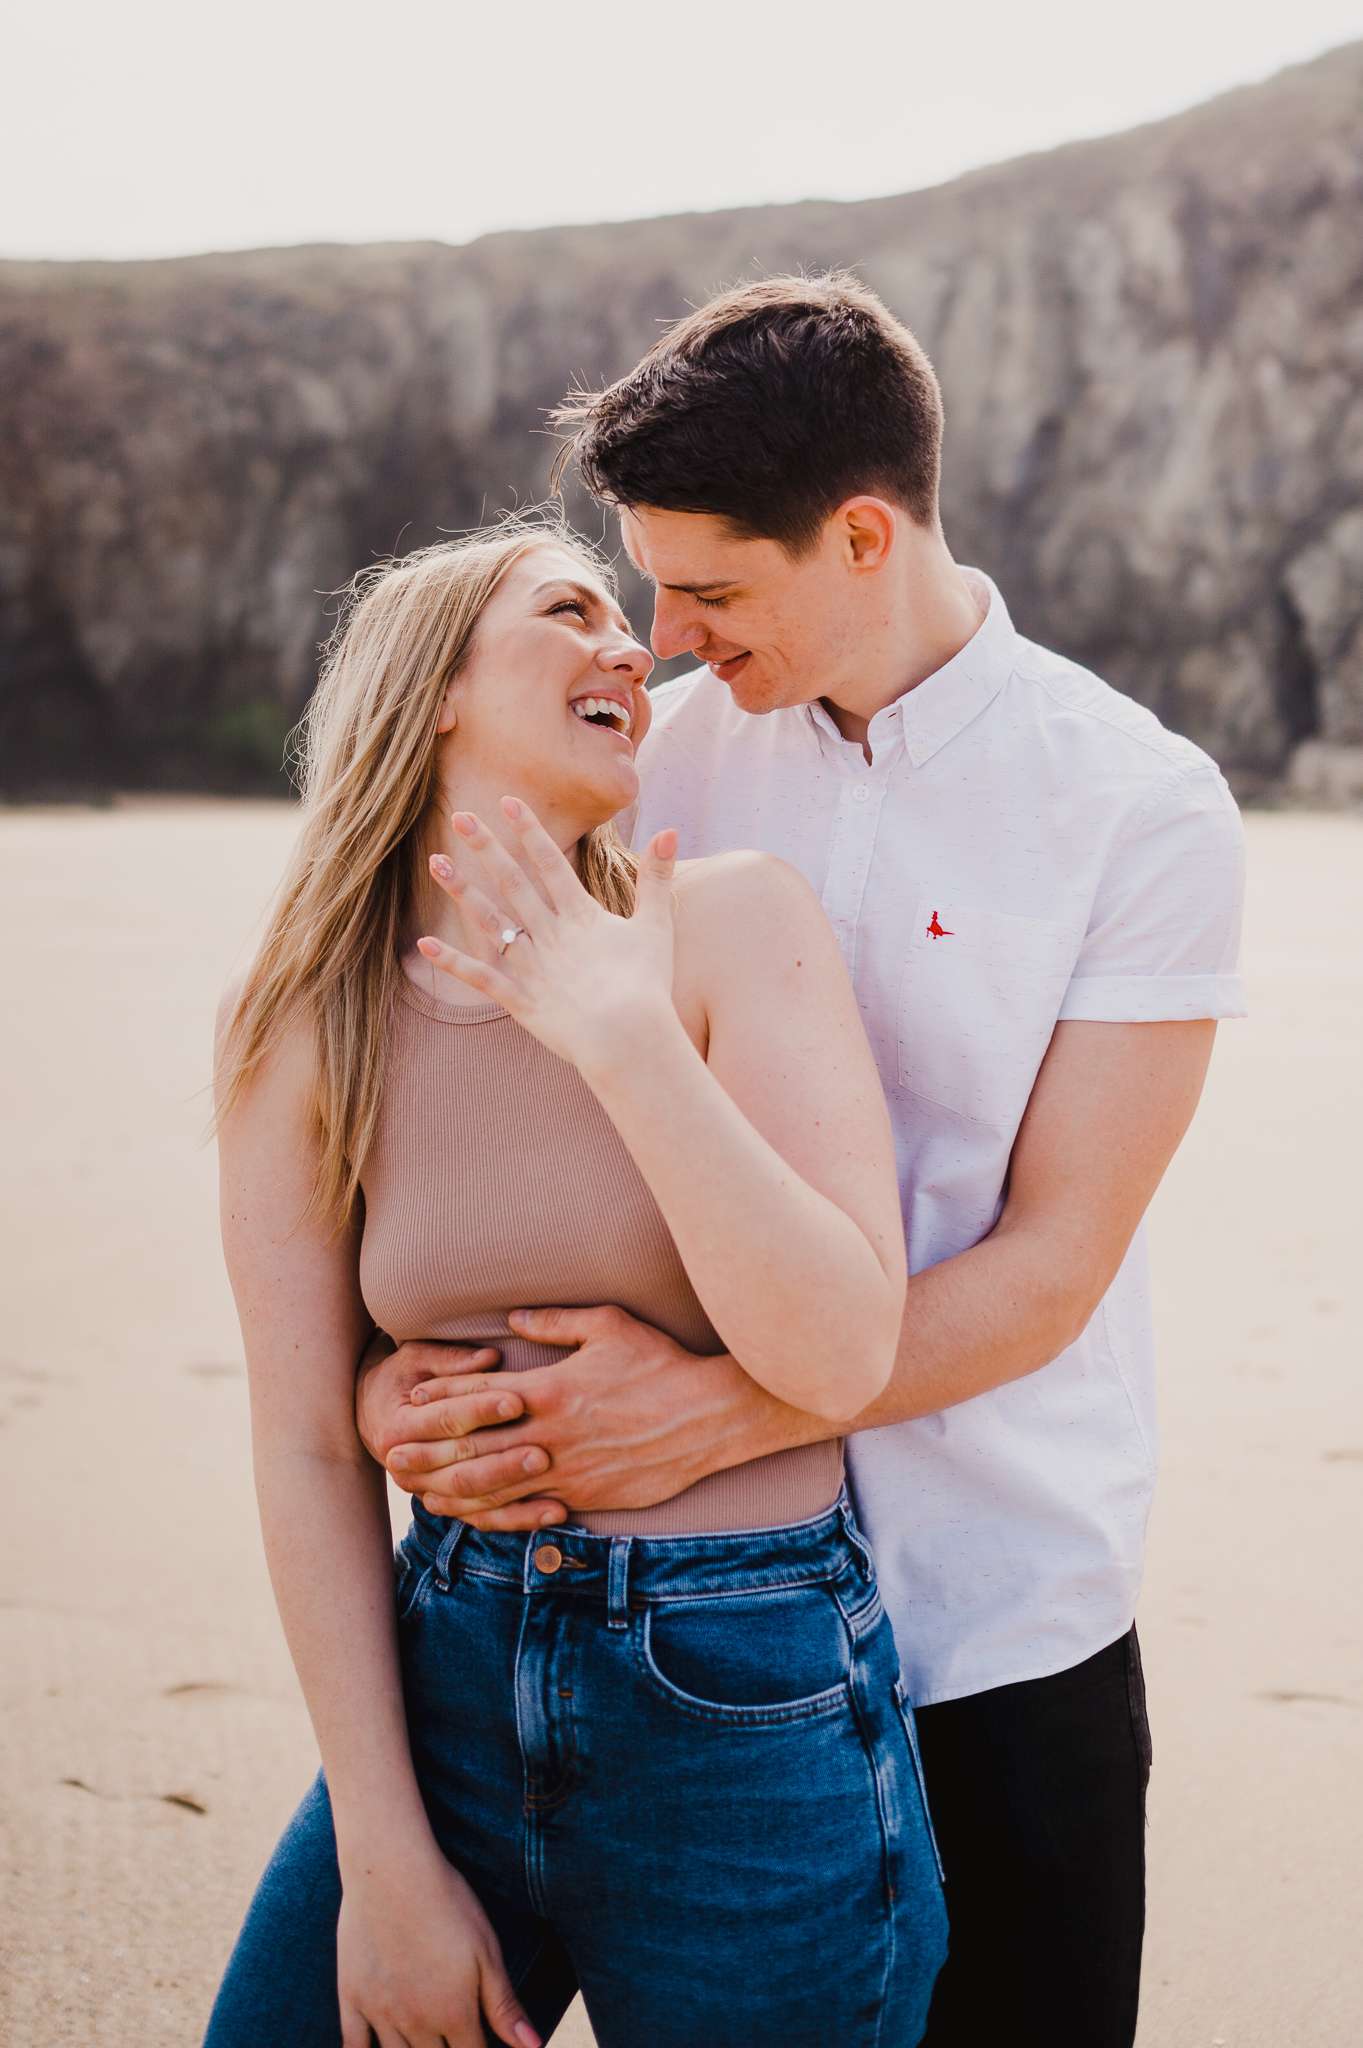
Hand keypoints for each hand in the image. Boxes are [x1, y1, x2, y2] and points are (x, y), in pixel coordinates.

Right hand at [338, 1840, 539, 2047]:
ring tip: (424, 2045)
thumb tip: (534, 2047)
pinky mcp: (351, 1997)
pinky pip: (353, 2047)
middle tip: (452, 2039)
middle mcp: (416, 2023)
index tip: (481, 2042)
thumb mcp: (486, 1951)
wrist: (391, 1869)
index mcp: (454, 2014)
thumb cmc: (447, 1903)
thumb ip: (505, 2005)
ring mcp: (380, 2013)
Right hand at [356, 1335, 569, 1527]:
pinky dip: (521, 1518)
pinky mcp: (450, 1507)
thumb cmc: (404, 1376)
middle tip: (543, 1450)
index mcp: (398, 1428)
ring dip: (515, 1490)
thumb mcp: (417, 1358)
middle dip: (503, 1458)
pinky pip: (487, 1519)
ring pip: (474, 1498)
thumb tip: (490, 1358)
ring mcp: (428, 1493)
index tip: (518, 1400)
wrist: (376, 1417)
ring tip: (550, 1474)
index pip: (444, 1420)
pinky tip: (556, 1510)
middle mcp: (407, 1468)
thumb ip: (452, 1360)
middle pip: (460, 1466)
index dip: (481, 1410)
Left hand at [386, 1306, 789, 1529]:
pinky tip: (476, 1516)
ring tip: (418, 1493)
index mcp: (551, 1388)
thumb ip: (555, 1320)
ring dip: (451, 1489)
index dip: (439, 1400)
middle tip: (389, 1455)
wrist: (710, 1416)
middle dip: (427, 1451)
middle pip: (473, 1446)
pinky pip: (530, 1509)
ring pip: (495, 1486)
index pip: (480, 1396)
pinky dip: (497, 1514)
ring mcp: (567, 1470)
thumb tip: (512, 1316)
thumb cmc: (661, 1363)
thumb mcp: (609, 1325)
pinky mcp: (587, 1496)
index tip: (409, 1402)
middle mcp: (551, 1434)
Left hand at [416, 798, 678, 1079]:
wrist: (628, 1037)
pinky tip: (424, 945)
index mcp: (581, 916)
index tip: (507, 802)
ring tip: (436, 863)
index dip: (529, 831)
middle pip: (513, 883)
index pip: (550, 863)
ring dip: (462, 891)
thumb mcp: (657, 927)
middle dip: (486, 847)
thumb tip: (670, 831)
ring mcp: (532, 966)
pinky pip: (481, 977)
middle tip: (460, 817)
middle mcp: (551, 934)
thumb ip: (658, 878)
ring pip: (490, 922)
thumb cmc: (647, 986)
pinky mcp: (519, 1000)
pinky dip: (453, 962)